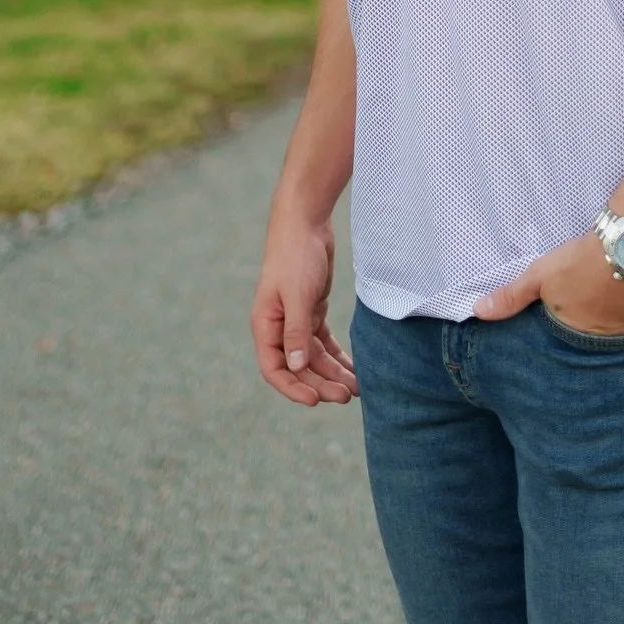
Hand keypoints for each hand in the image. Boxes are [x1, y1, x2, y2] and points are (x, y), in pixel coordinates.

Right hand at [251, 213, 358, 406]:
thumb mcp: (297, 294)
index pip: (275, 369)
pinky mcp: (313, 312)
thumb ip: (296, 331)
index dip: (293, 388)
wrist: (306, 223)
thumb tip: (297, 368)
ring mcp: (297, 321)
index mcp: (265, 326)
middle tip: (347, 396)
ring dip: (334, 374)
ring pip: (315, 358)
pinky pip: (325, 344)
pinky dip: (338, 358)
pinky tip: (354, 370)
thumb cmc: (295, 255)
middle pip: (300, 367)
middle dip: (322, 383)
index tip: (316, 400)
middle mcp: (279, 329)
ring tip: (358, 388)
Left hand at [473, 232, 623, 336]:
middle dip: (588, 340)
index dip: (564, 337)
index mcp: (571, 335)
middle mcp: (599, 343)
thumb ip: (511, 297)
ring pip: (619, 341)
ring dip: (615, 333)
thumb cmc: (580, 263)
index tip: (566, 331)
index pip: (564, 347)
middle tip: (589, 324)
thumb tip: (477, 311)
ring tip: (612, 320)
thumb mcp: (539, 276)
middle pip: (591, 346)